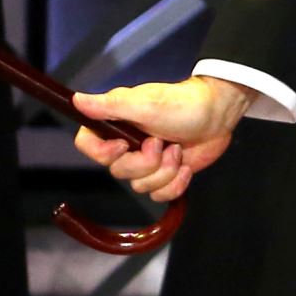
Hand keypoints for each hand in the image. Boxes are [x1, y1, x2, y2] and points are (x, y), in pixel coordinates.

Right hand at [70, 77, 253, 202]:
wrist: (218, 115)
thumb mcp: (144, 103)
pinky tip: (186, 166)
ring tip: (178, 149)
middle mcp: (127, 144)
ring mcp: (146, 162)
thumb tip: (77, 100)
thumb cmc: (182, 104)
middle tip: (162, 142)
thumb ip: (110, 105)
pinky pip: (159, 195)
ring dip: (165, 171)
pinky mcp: (165, 175)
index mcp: (116, 124)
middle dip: (146, 162)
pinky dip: (175, 184)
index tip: (124, 144)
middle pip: (118, 171)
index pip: (87, 145)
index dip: (103, 152)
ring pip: (140, 186)